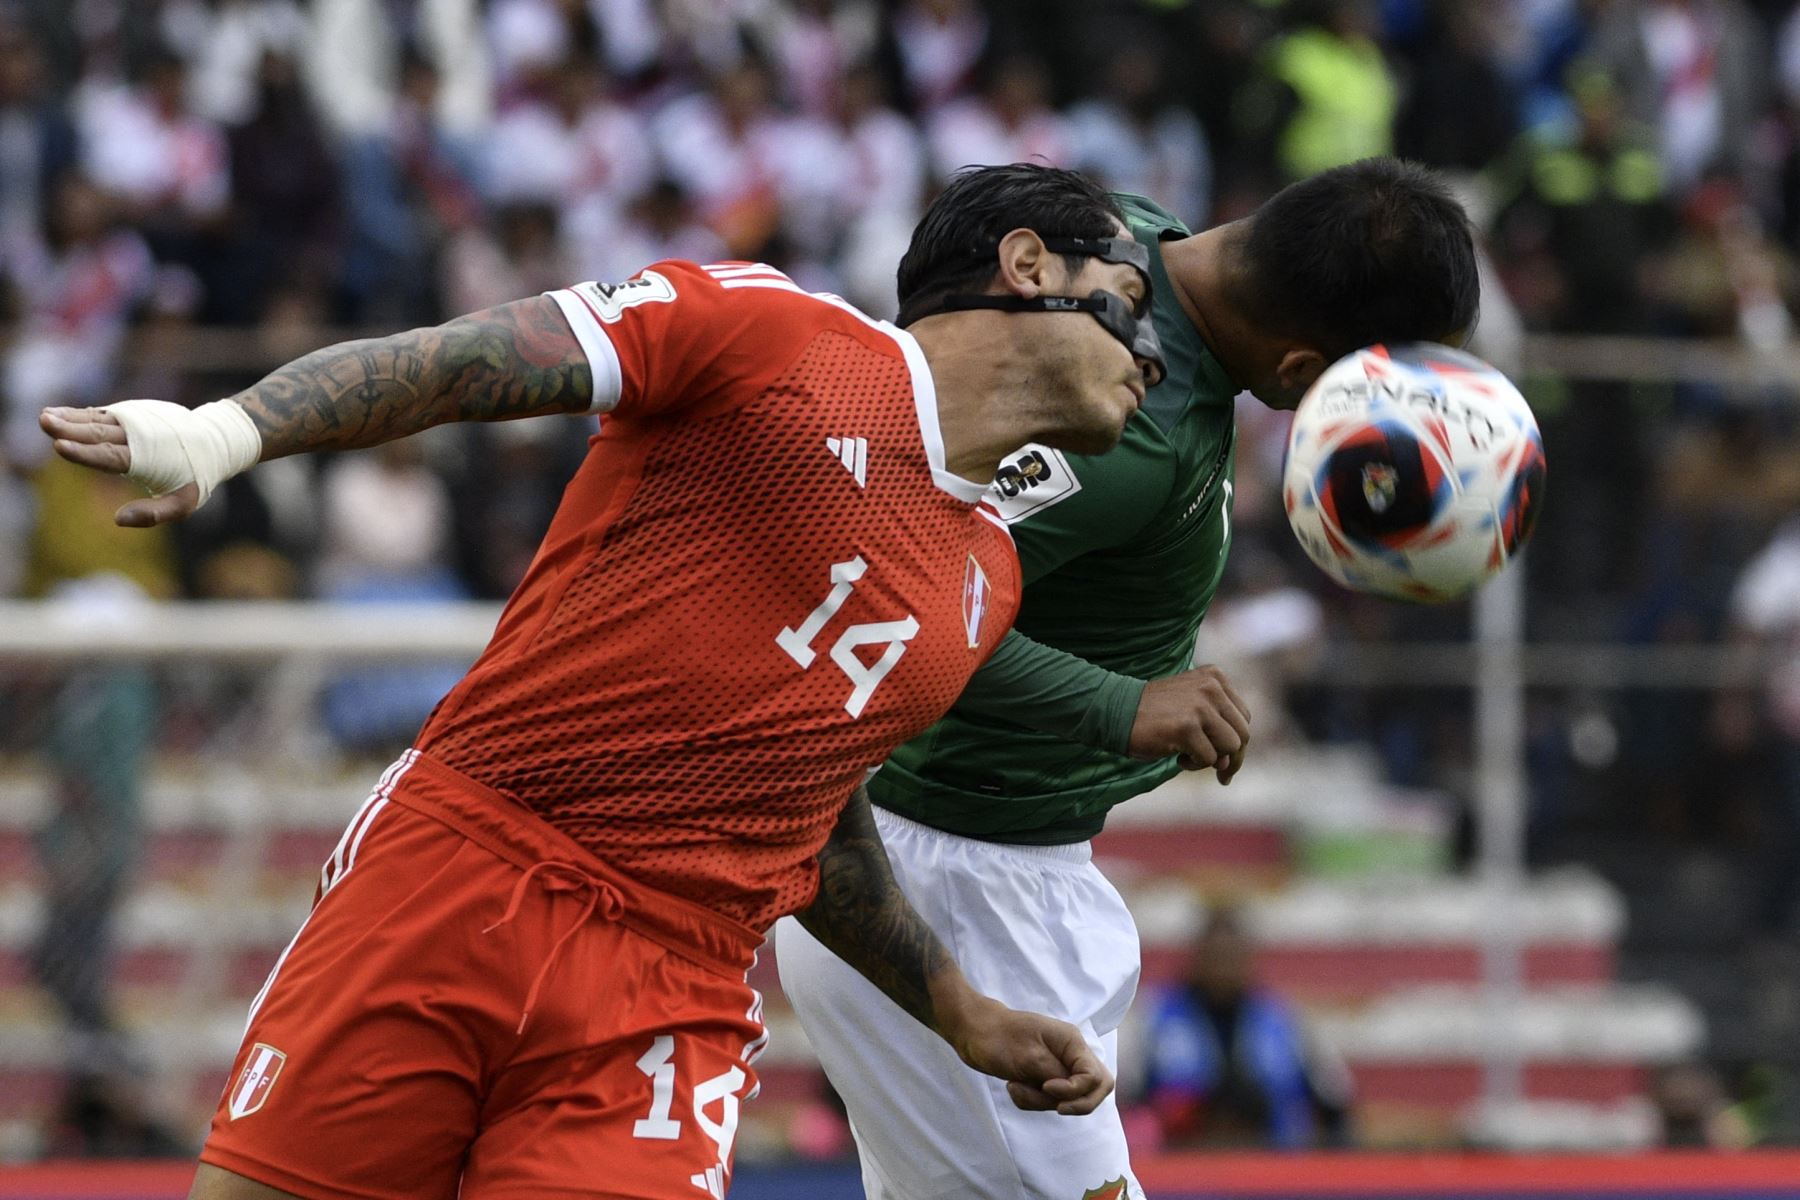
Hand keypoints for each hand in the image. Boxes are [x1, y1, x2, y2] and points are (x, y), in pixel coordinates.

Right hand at [39, 406, 200, 526]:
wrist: (215, 440)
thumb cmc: (195, 475)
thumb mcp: (184, 502)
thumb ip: (153, 513)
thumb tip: (119, 520)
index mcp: (147, 460)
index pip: (111, 457)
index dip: (85, 453)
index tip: (60, 446)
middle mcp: (137, 438)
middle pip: (100, 434)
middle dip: (70, 428)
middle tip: (44, 422)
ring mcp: (133, 423)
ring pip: (98, 420)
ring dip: (70, 417)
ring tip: (44, 416)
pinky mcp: (130, 416)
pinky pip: (101, 414)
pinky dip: (80, 413)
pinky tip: (58, 412)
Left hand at [942, 994, 1113, 1115]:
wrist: (971, 1030)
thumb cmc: (996, 1037)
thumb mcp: (1027, 1057)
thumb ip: (1056, 1074)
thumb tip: (1077, 1091)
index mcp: (1071, 1042)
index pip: (1096, 1077)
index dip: (1076, 1091)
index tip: (1047, 1087)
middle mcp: (1070, 1055)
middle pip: (1094, 1089)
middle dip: (1072, 1103)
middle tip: (1048, 1101)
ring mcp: (1058, 1066)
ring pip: (1068, 1100)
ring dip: (1040, 1101)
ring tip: (1015, 1087)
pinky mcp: (1044, 1077)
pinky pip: (1048, 1100)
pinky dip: (1030, 1100)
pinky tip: (1012, 1087)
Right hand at [1127, 664, 1250, 783]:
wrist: (1115, 711)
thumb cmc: (1152, 714)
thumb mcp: (1190, 706)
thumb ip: (1216, 727)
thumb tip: (1230, 765)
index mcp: (1214, 677)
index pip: (1243, 718)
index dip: (1236, 743)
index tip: (1225, 759)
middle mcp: (1211, 687)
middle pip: (1242, 734)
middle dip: (1233, 759)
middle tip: (1219, 773)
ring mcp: (1200, 706)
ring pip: (1230, 747)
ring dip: (1211, 760)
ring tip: (1188, 756)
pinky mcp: (1187, 726)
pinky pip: (1209, 759)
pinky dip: (1194, 764)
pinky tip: (1177, 757)